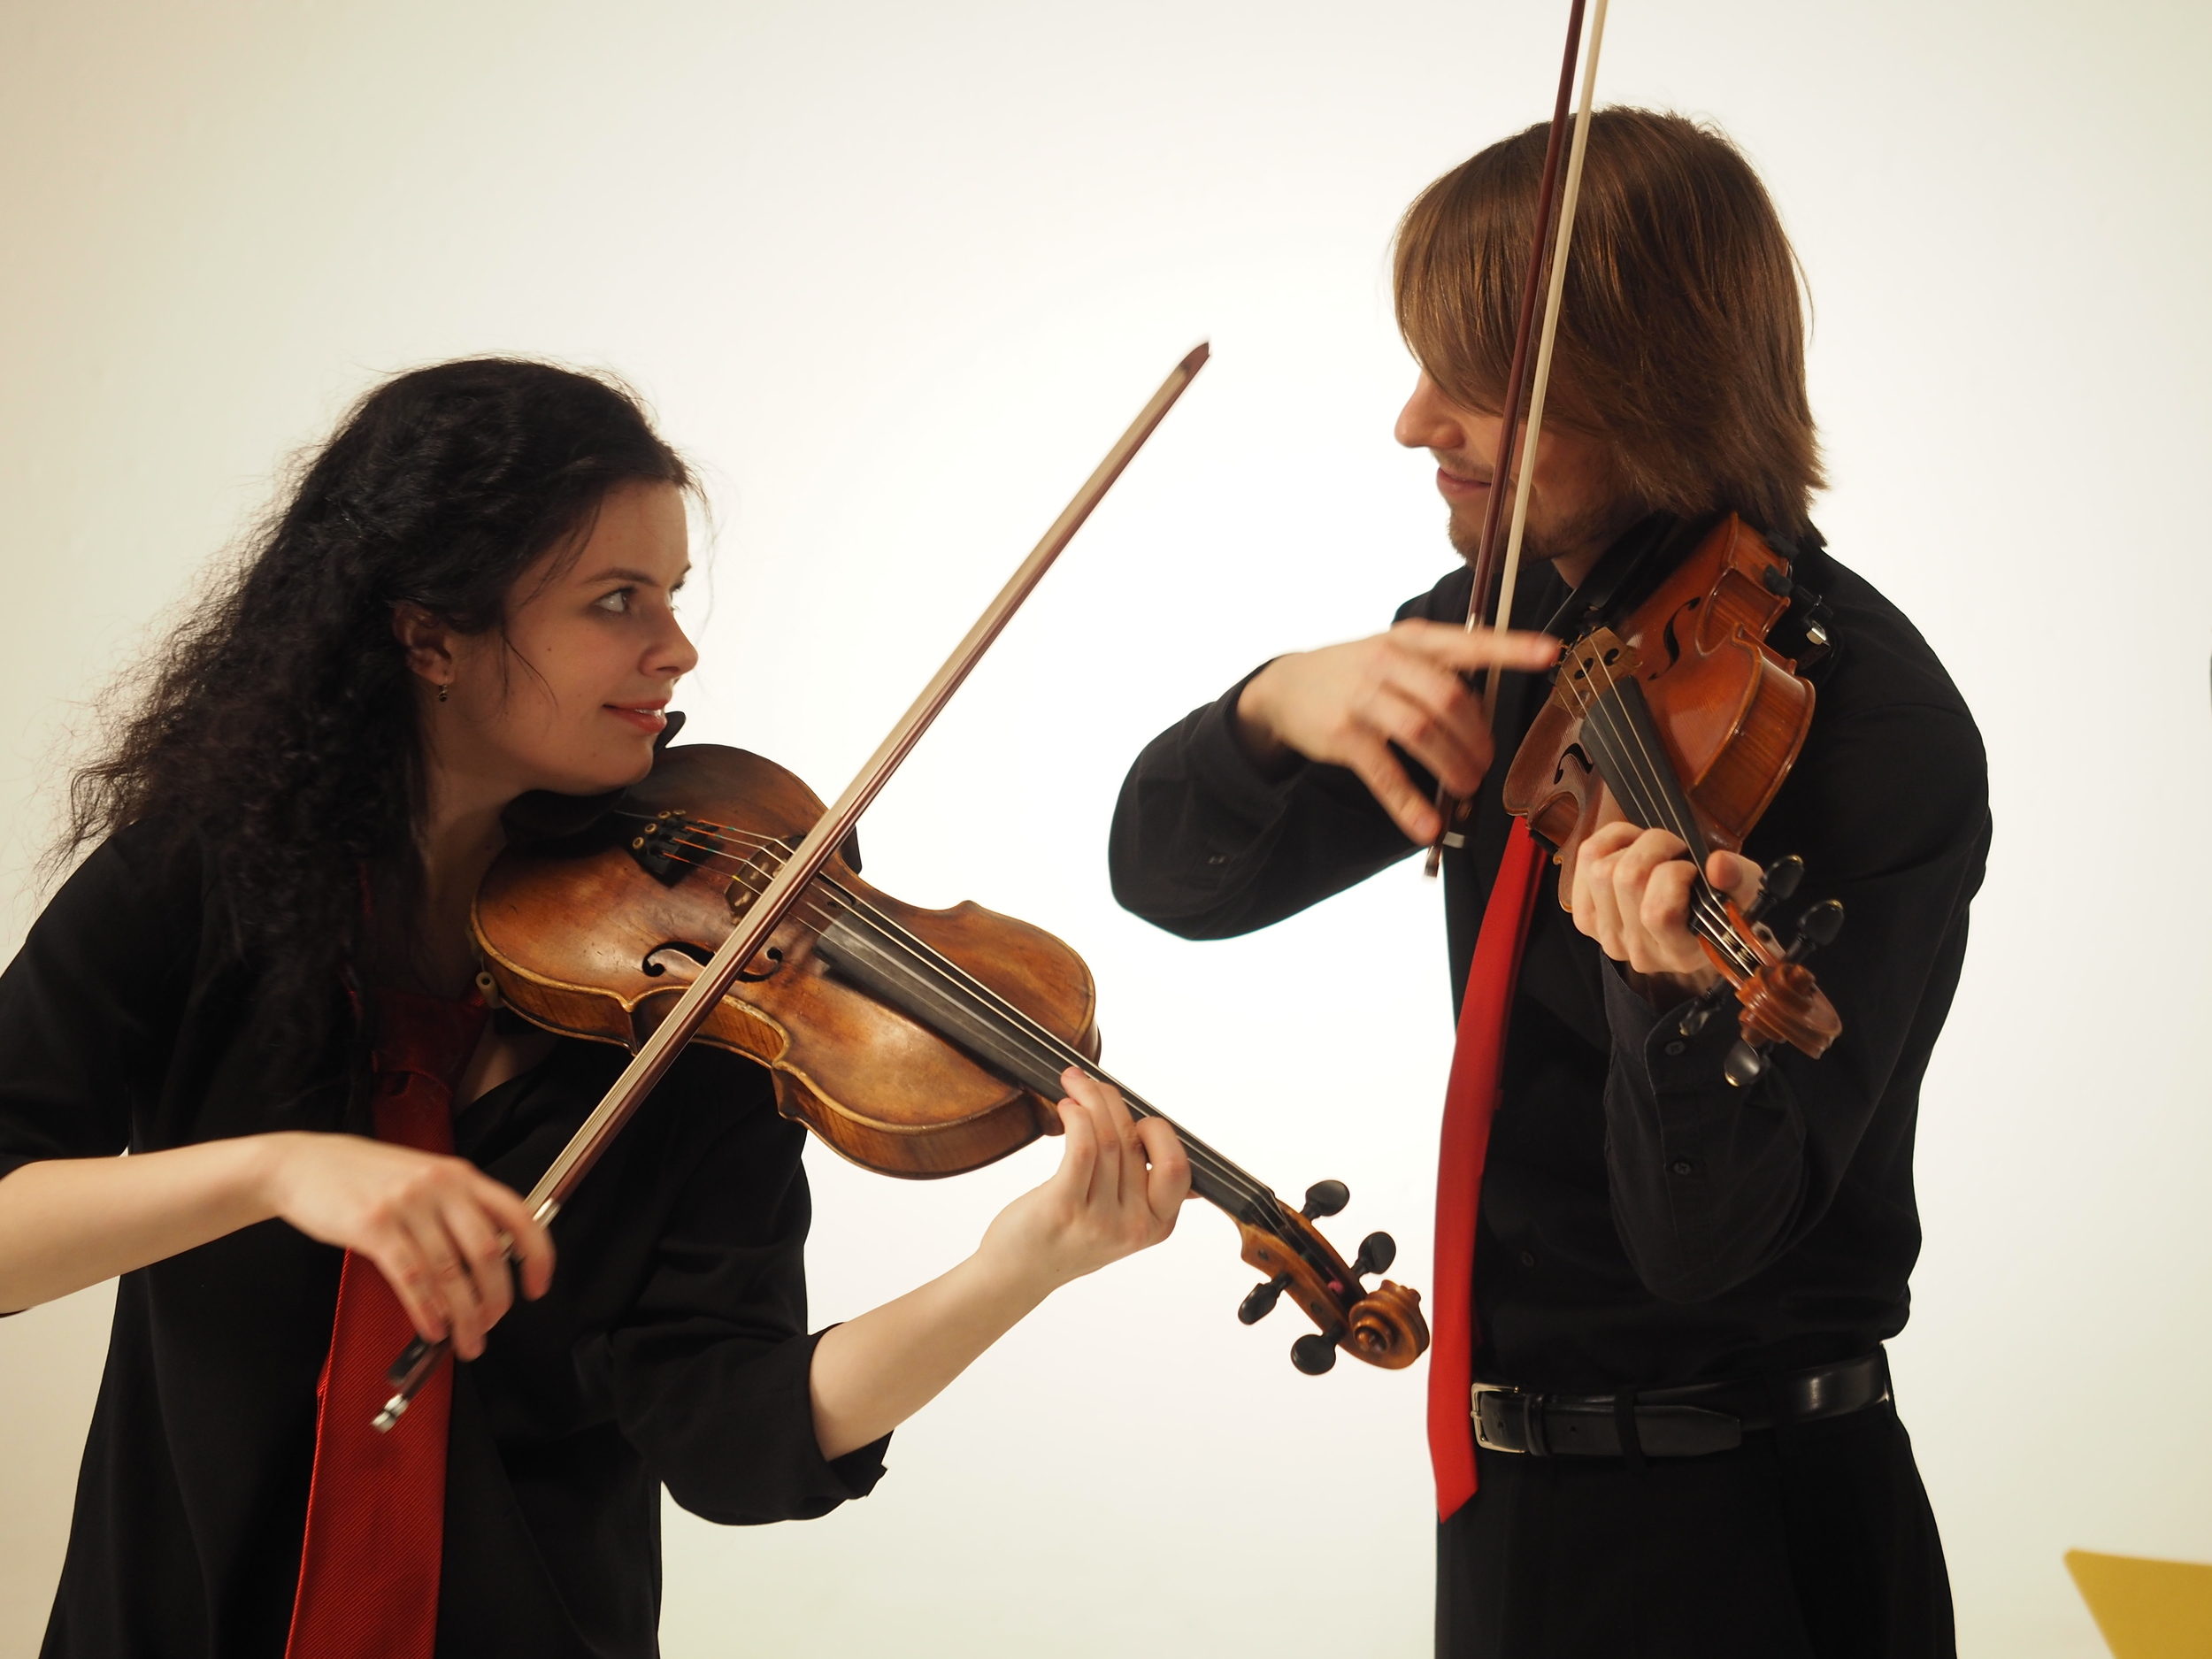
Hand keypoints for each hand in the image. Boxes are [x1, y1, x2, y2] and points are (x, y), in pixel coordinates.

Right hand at [259, 1132, 554, 1357]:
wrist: (302, 1163)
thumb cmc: (364, 1176)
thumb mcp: (423, 1178)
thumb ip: (457, 1210)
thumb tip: (489, 1261)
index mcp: (460, 1175)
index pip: (518, 1215)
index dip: (537, 1255)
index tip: (538, 1287)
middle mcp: (440, 1186)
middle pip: (487, 1253)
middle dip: (495, 1299)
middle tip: (490, 1325)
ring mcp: (408, 1205)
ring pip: (451, 1273)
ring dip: (463, 1316)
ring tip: (465, 1340)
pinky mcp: (374, 1226)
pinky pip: (413, 1278)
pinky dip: (428, 1311)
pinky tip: (433, 1329)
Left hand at [975, 1070, 1189, 1296]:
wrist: (1019, 1273)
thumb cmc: (1068, 1237)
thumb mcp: (1122, 1222)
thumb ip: (1144, 1187)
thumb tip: (1160, 1135)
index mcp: (1157, 1225)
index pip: (1177, 1166)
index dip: (1156, 1132)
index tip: (1130, 1118)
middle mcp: (1133, 1226)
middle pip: (1133, 1141)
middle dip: (1110, 1101)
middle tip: (1088, 1084)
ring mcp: (1099, 1220)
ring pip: (1107, 1138)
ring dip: (1089, 1100)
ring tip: (1072, 1087)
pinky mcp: (1063, 1208)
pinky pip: (1082, 1147)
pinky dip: (1077, 1116)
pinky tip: (1066, 1107)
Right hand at [1234, 620, 1558, 842]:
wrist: (1285, 686)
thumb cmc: (1355, 673)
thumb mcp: (1395, 655)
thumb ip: (1438, 678)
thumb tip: (1483, 721)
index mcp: (1413, 641)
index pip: (1468, 641)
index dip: (1510, 646)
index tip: (1549, 651)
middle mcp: (1388, 662)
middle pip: (1449, 698)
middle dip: (1477, 738)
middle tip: (1487, 764)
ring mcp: (1363, 698)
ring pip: (1423, 733)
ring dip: (1453, 767)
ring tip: (1465, 787)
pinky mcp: (1343, 735)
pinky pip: (1385, 773)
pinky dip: (1409, 803)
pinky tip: (1426, 824)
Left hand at [1564, 807, 1760, 1000]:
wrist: (1696, 924)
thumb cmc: (1722, 907)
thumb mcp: (1745, 894)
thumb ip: (1739, 879)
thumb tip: (1719, 864)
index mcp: (1682, 954)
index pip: (1658, 913)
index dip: (1675, 874)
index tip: (1693, 869)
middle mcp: (1640, 952)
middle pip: (1626, 880)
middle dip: (1656, 847)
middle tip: (1676, 849)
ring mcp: (1608, 938)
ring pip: (1602, 869)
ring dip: (1632, 845)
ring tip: (1657, 851)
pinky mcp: (1587, 918)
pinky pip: (1586, 861)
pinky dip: (1608, 841)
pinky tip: (1632, 846)